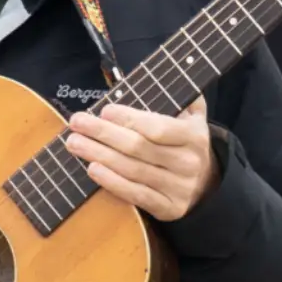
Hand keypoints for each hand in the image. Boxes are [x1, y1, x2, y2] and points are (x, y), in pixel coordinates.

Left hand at [67, 99, 217, 221]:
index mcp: (194, 137)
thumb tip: (166, 72)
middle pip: (139, 148)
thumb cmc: (185, 142)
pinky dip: (112, 182)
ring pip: (133, 170)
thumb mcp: (193, 117)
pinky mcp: (168, 209)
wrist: (205, 183)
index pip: (157, 128)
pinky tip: (92, 169)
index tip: (104, 111)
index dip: (129, 119)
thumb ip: (182, 96)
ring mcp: (178, 188)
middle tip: (77, 123)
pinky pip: (135, 195)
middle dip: (103, 134)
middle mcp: (188, 163)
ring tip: (75, 143)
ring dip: (99, 155)